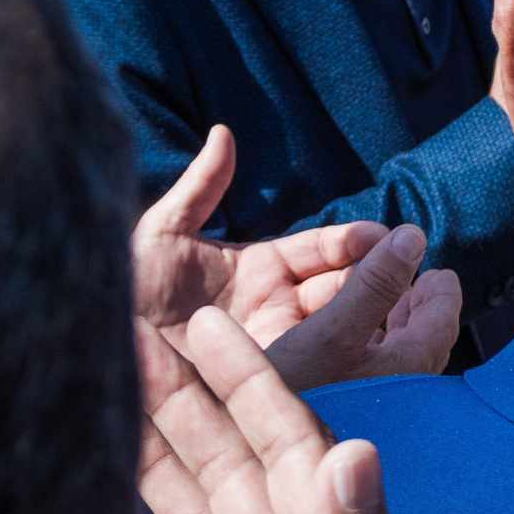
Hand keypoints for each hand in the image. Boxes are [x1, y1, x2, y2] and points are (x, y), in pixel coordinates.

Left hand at [132, 127, 412, 357]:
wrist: (101, 354)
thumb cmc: (124, 297)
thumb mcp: (159, 235)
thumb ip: (200, 187)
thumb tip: (224, 133)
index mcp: (260, 270)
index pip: (321, 249)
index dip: (351, 242)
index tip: (384, 236)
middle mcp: (278, 307)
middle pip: (343, 286)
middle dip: (380, 273)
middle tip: (411, 258)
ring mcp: (282, 344)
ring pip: (345, 322)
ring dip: (380, 307)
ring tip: (413, 295)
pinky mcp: (277, 380)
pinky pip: (327, 363)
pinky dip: (361, 348)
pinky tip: (384, 341)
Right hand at [264, 223, 463, 392]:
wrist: (238, 459)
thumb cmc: (288, 395)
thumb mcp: (330, 333)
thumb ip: (374, 286)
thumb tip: (414, 237)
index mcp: (404, 375)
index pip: (440, 327)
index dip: (441, 295)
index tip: (441, 275)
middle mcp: (391, 394)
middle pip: (416, 341)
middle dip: (414, 308)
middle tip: (418, 283)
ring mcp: (363, 403)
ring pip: (387, 356)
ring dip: (387, 324)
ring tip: (386, 302)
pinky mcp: (334, 412)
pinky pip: (358, 369)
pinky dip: (360, 344)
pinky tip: (344, 337)